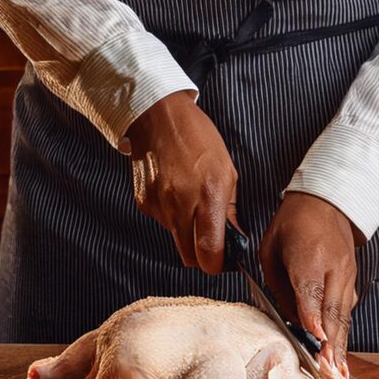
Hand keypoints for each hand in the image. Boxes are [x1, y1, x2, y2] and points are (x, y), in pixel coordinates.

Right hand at [126, 91, 237, 273]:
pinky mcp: (144, 202)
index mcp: (208, 195)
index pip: (208, 253)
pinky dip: (172, 217)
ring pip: (175, 240)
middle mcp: (181, 204)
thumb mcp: (227, 169)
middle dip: (201, 255)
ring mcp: (159, 205)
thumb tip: (234, 237)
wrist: (158, 116)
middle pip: (189, 257)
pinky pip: (162, 223)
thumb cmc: (197, 137)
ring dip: (187, 233)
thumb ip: (230, 208)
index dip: (217, 263)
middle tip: (210, 240)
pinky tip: (176, 193)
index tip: (222, 258)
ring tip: (192, 204)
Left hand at [260, 192, 358, 378]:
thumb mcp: (271, 248)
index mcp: (309, 255)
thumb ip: (278, 284)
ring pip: (343, 316)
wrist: (327, 201)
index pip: (310, 290)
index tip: (315, 338)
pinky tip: (340, 358)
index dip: (312, 315)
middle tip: (328, 373)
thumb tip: (289, 318)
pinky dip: (343, 336)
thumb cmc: (292, 224)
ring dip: (341, 347)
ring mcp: (347, 275)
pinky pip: (346, 312)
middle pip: (332, 310)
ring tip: (338, 376)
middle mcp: (334, 267)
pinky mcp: (352, 281)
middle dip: (330, 345)